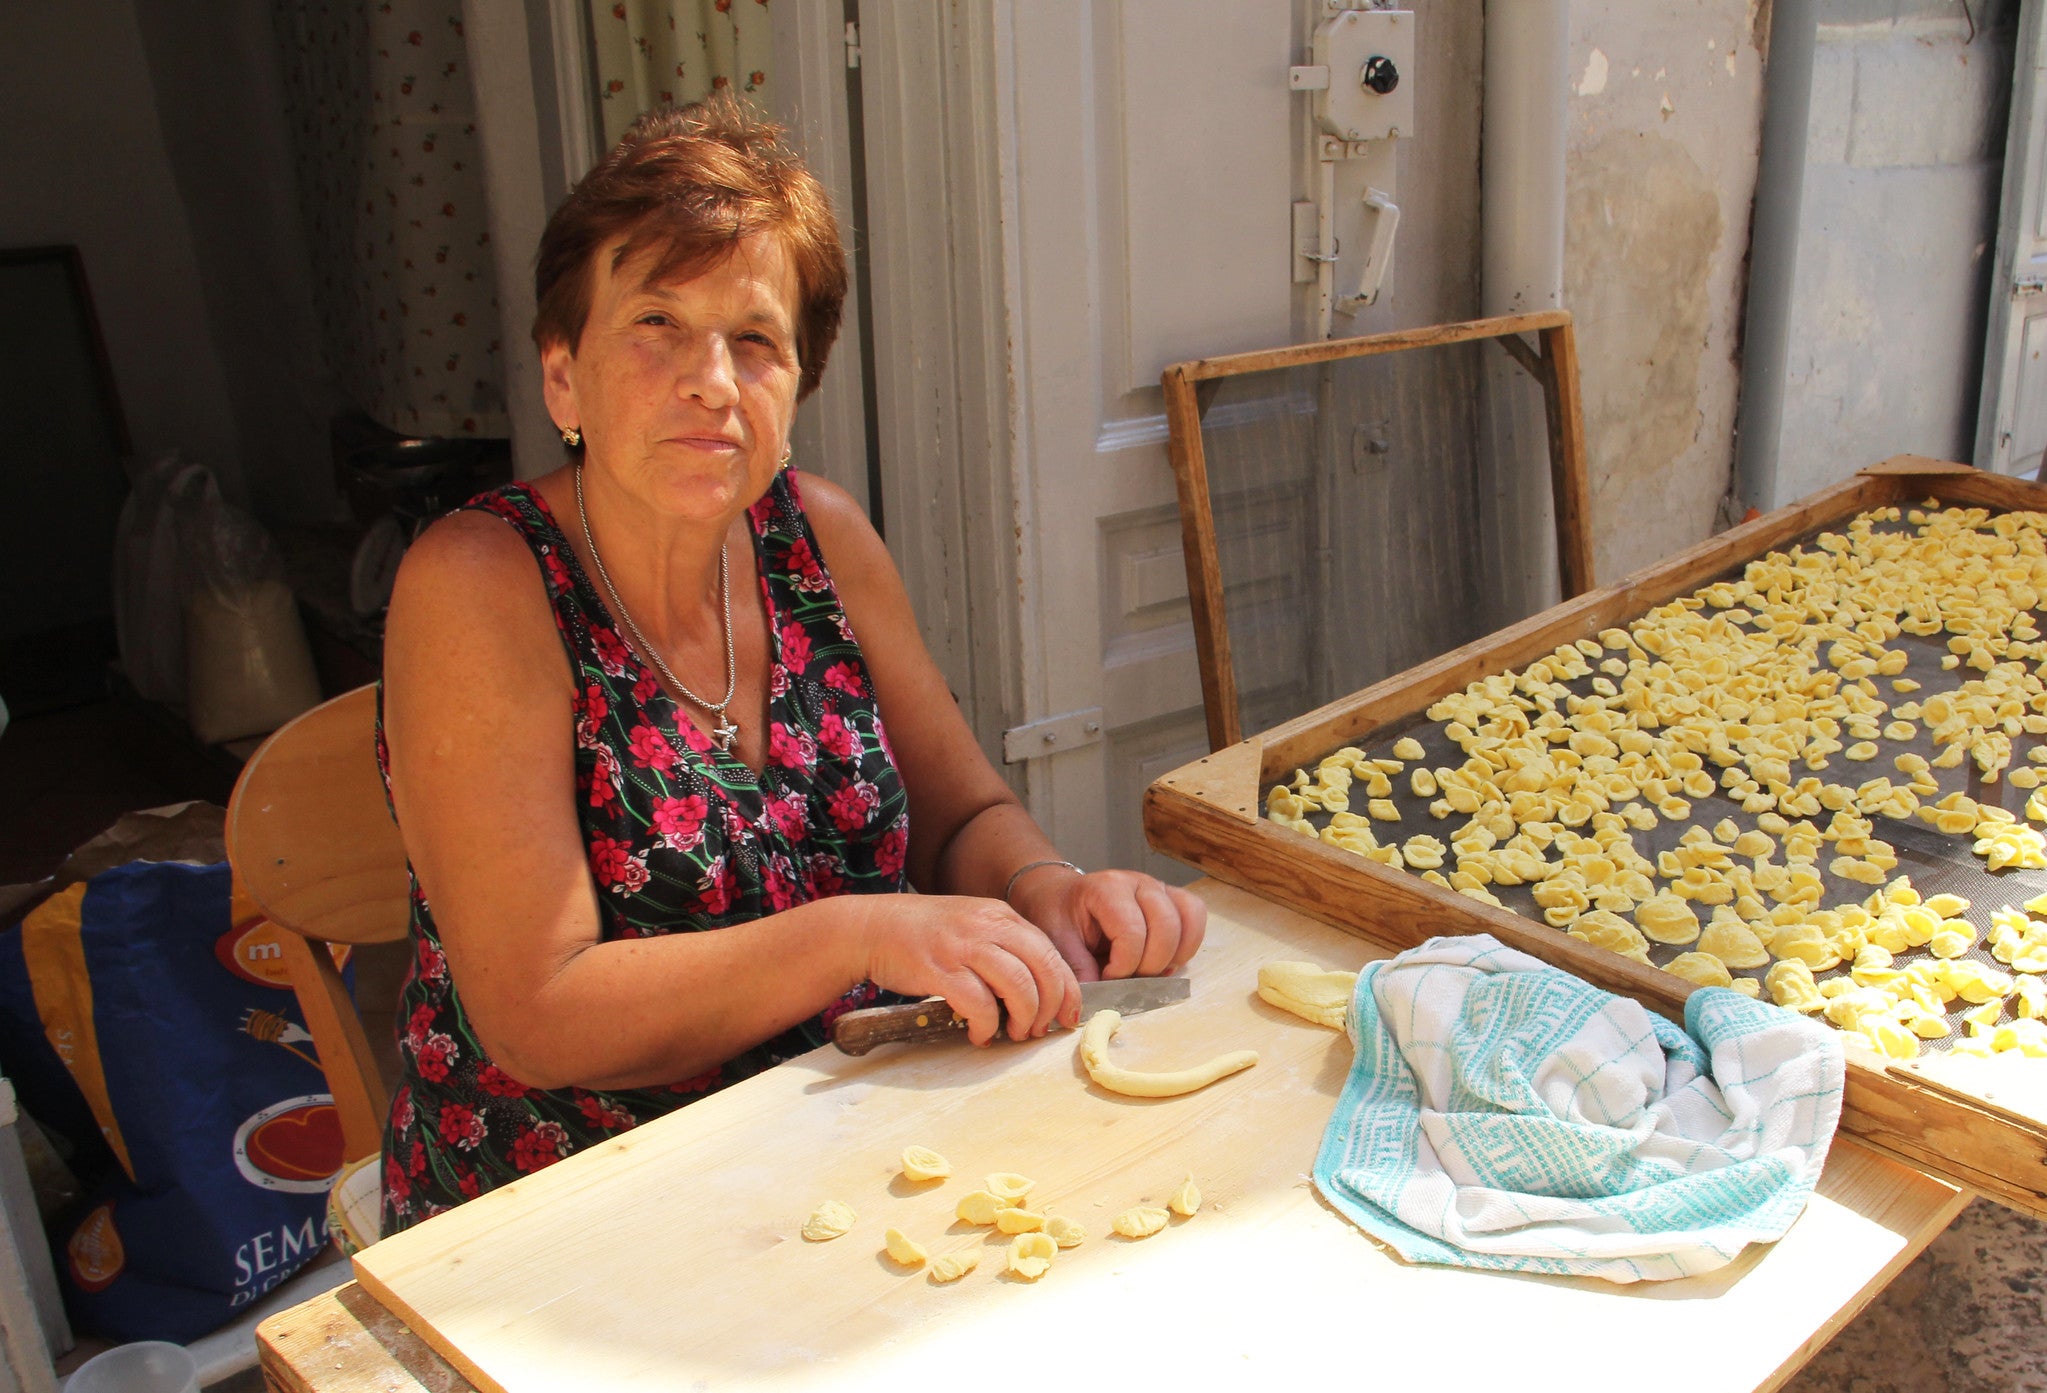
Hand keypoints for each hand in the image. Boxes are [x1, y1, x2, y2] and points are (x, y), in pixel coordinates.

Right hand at [859, 895, 1080, 1044]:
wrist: (870, 927)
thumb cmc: (922, 934)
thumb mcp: (971, 926)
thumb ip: (1003, 947)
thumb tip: (1038, 989)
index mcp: (1000, 915)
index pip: (1051, 952)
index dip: (1066, 989)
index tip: (1067, 1015)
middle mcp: (988, 925)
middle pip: (1044, 968)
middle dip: (1050, 1007)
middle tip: (1038, 1030)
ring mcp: (964, 946)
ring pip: (1019, 986)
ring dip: (1023, 1018)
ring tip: (1013, 1034)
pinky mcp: (940, 969)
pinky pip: (979, 1004)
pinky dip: (986, 1026)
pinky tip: (979, 1034)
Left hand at [1009, 868, 1206, 983]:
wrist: (1062, 895)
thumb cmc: (1060, 916)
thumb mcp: (1058, 940)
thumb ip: (1077, 967)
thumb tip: (1098, 998)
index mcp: (1107, 888)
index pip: (1133, 932)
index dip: (1124, 966)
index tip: (1107, 977)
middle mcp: (1138, 882)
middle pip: (1166, 928)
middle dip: (1149, 965)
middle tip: (1128, 977)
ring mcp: (1159, 887)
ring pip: (1187, 923)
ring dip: (1172, 957)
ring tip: (1146, 969)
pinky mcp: (1172, 896)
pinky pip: (1196, 918)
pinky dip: (1187, 945)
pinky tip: (1164, 959)